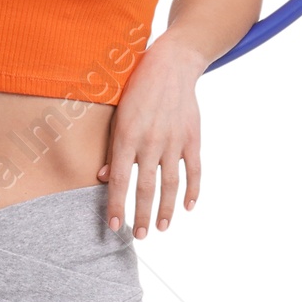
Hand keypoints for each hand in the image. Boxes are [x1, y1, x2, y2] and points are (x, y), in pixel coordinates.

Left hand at [97, 34, 205, 238]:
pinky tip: (188, 207)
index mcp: (128, 135)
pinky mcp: (192, 138)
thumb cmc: (138, 88)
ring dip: (166, 209)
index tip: (114, 226)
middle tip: (137, 236)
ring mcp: (174, 140)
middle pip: (146, 187)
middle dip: (140, 215)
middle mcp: (151, 141)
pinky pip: (194, 170)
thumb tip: (107, 178)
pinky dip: (193, 190)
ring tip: (160, 228)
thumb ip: (113, 147)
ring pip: (170, 184)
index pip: (121, 180)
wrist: (172, 65)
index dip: (117, 205)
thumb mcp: (117, 113)